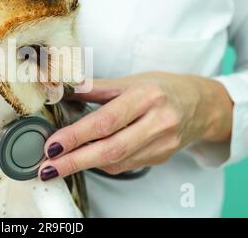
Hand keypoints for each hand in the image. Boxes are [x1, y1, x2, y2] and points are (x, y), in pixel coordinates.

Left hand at [38, 71, 232, 180]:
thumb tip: (66, 89)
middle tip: (47, 168)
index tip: (53, 144)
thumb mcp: (131, 80)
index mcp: (147, 97)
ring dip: (84, 165)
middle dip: (74, 161)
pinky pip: (125, 165)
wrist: (200, 106)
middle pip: (111, 149)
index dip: (77, 135)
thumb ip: (97, 87)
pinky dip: (102, 163)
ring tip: (57, 166)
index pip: (107, 121)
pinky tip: (86, 159)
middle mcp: (158, 123)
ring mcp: (162, 145)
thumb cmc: (163, 88)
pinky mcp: (160, 158)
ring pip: (117, 161)